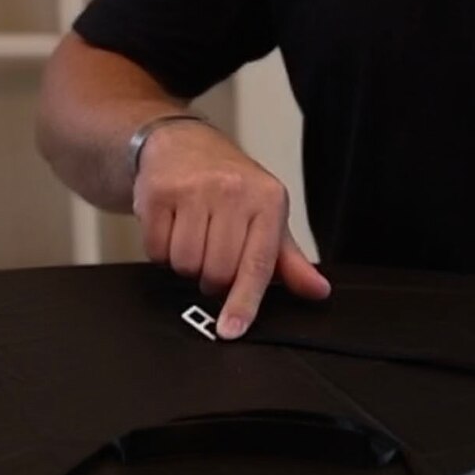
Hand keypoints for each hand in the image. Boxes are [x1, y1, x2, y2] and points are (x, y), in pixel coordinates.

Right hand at [134, 121, 327, 338]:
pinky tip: (172, 227)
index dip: (244, 301)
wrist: (183, 145)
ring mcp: (193, 190)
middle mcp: (233, 191)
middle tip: (213, 255)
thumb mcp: (266, 216)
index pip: (258, 263)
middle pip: (217, 271)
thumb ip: (288, 260)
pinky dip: (161, 250)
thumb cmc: (231, 187)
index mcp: (267, 200)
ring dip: (186, 264)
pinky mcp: (158, 193)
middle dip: (212, 277)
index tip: (232, 329)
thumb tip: (318, 291)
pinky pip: (156, 250)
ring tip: (193, 237)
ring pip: (185, 264)